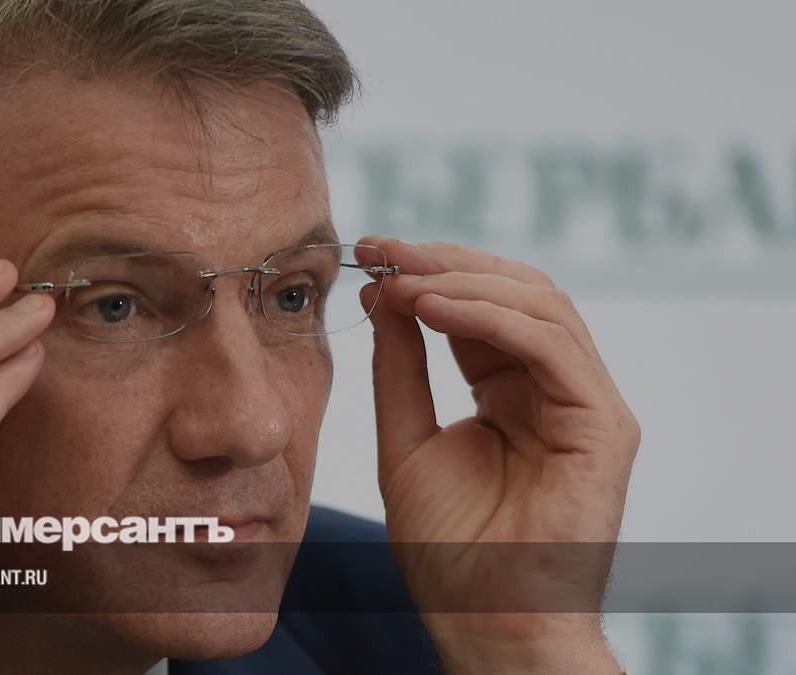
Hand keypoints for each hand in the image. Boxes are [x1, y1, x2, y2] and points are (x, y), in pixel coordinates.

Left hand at [360, 238, 637, 673]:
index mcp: (510, 391)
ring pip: (541, 304)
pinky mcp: (603, 426)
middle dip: (443, 261)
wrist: (485, 623)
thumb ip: (399, 368)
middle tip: (381, 249)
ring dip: (463, 280)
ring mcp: (584, 404)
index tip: (366, 252)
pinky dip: (491, 316)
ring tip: (399, 278)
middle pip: (515, 291)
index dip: (424, 272)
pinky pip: (552, 345)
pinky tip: (431, 308)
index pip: (478, 307)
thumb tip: (382, 295)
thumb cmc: (447, 551)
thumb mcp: (405, 440)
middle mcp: (552, 389)